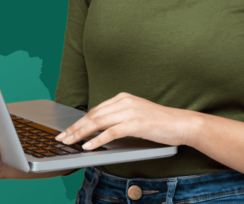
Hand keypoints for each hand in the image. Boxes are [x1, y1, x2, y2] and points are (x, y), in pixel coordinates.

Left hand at [54, 92, 194, 149]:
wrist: (180, 123)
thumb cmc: (159, 122)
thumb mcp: (136, 115)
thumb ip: (119, 117)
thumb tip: (98, 129)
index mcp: (122, 98)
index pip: (95, 110)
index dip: (79, 121)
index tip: (67, 130)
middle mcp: (124, 102)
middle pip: (93, 115)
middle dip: (75, 127)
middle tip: (62, 137)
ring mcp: (130, 111)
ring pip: (98, 122)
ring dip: (81, 133)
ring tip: (70, 142)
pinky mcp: (135, 123)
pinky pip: (111, 132)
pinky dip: (97, 140)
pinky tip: (88, 146)